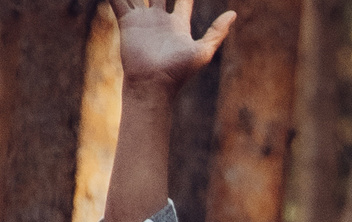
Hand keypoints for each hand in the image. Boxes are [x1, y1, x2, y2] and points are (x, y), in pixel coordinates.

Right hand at [106, 0, 234, 90]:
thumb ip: (217, 32)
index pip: (184, 1)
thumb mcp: (204, 51)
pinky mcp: (127, 22)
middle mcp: (160, 20)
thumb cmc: (180, 71)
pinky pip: (118, 1)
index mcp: (178, 25)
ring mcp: (143, 20)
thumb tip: (234, 13)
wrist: (153, 82)